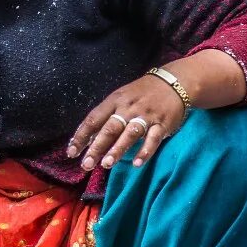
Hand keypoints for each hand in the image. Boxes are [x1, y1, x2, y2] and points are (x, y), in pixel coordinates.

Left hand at [67, 75, 186, 170]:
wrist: (174, 81)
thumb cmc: (142, 93)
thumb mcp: (121, 98)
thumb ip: (105, 117)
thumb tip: (86, 138)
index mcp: (115, 101)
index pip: (93, 119)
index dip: (81, 136)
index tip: (71, 152)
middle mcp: (128, 108)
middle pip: (109, 129)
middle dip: (96, 147)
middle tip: (86, 165)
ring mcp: (146, 115)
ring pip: (130, 133)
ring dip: (117, 149)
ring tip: (106, 164)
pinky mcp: (162, 123)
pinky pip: (153, 139)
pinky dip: (145, 151)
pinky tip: (136, 164)